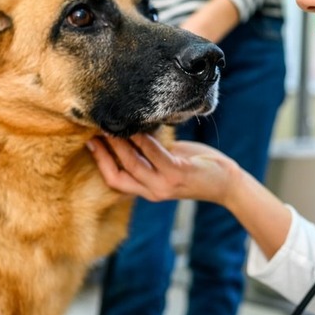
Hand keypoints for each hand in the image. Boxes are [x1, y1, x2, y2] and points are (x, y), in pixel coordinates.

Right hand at [87, 134, 239, 206]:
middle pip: (116, 174)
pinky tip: (138, 127)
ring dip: (119, 143)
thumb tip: (129, 130)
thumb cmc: (196, 168)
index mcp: (147, 189)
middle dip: (102, 151)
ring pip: (133, 164)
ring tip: (112, 124)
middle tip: (94, 128)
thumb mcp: (167, 163)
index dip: (98, 160)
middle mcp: (152, 191)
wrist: (226, 183)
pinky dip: (144, 140)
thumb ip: (148, 154)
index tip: (88, 140)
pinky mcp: (178, 174)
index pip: (113, 179)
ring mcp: (165, 184)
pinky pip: (155, 155)